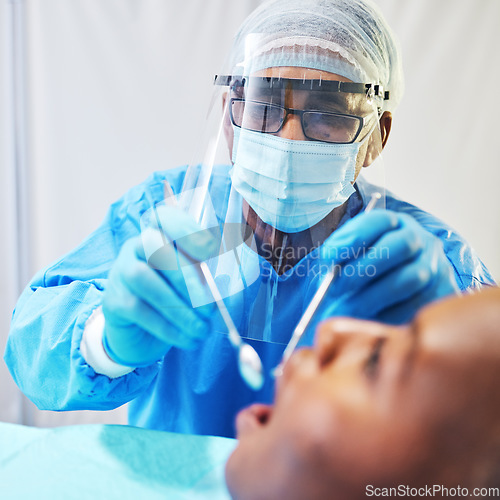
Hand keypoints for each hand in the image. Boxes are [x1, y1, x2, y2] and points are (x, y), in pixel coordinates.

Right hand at [102, 205, 217, 365]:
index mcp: (161, 236)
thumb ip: (205, 280)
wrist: (141, 335)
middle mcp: (136, 247)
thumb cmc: (174, 302)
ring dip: (178, 307)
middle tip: (210, 309)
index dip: (184, 228)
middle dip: (186, 277)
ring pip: (144, 279)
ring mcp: (121, 272)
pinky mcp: (113, 301)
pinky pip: (139, 309)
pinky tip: (187, 339)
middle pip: (155, 247)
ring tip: (202, 330)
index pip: (165, 217)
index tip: (209, 250)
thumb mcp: (193, 286)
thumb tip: (220, 289)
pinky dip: (167, 327)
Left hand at [319, 209, 458, 323]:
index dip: (355, 236)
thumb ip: (339, 257)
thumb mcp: (348, 261)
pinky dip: (389, 315)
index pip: (380, 220)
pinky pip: (418, 306)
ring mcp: (436, 267)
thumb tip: (330, 262)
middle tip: (337, 288)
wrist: (391, 304)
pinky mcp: (442, 296)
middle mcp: (422, 240)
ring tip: (346, 309)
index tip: (329, 256)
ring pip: (410, 278)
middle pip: (401, 244)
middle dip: (364, 268)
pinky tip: (369, 321)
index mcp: (395, 225)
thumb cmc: (362, 278)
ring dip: (373, 296)